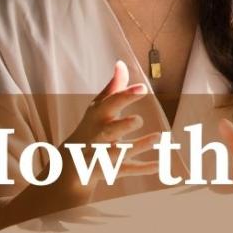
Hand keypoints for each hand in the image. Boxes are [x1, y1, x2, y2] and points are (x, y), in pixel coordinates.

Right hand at [62, 60, 164, 183]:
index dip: (126, 95)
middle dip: (123, 126)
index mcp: (98, 117)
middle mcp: (100, 136)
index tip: (142, 88)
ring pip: (121, 152)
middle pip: (110, 131)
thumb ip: (113, 88)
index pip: (111, 104)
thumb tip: (121, 63)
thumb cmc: (91, 126)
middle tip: (138, 120)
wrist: (71, 162)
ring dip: (138, 145)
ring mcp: (105, 154)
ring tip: (157, 137)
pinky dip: (144, 168)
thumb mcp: (99, 107)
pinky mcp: (113, 169)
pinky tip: (160, 164)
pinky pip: (128, 170)